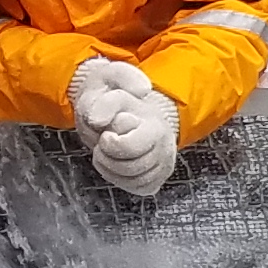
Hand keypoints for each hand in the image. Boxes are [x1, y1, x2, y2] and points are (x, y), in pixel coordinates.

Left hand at [71, 58, 182, 198]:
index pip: (126, 147)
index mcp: (155, 123)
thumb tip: (102, 120)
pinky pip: (136, 188)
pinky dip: (120, 178)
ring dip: (110, 167)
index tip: (105, 127)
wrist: (127, 108)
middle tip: (104, 140)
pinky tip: (117, 162)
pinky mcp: (158, 177)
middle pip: (128, 167)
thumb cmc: (115, 94)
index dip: (108, 140)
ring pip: (131, 180)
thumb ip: (109, 96)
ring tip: (108, 149)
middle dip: (107, 155)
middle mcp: (165, 145)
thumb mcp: (111, 79)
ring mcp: (163, 163)